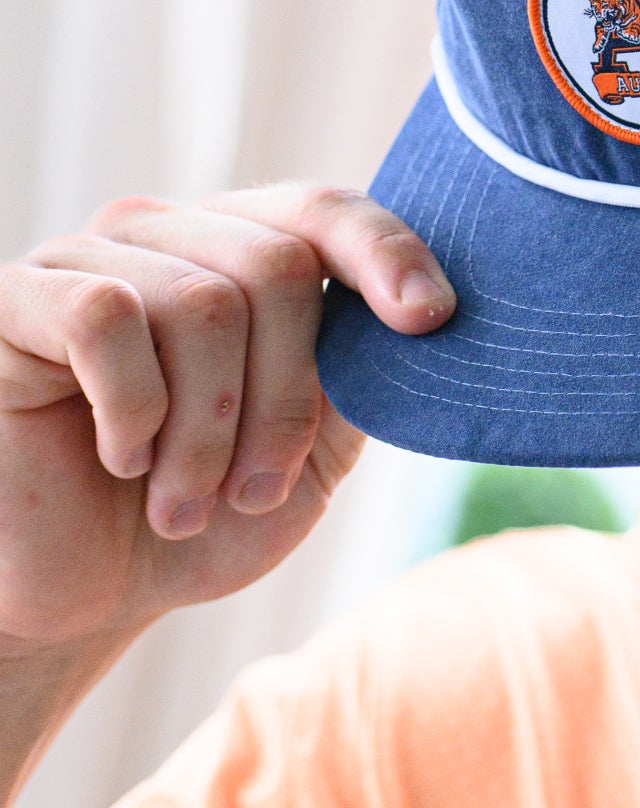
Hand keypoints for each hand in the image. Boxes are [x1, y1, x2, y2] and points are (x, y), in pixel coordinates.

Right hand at [0, 186, 452, 653]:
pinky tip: (120, 457)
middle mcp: (169, 235)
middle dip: (283, 400)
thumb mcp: (310, 454)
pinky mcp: (17, 297)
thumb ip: (361, 377)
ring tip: (182, 500)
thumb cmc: (200, 518)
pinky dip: (131, 408)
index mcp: (243, 255)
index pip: (325, 210)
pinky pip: (104, 317)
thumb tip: (424, 314)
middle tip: (250, 492)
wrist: (84, 597)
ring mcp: (88, 256)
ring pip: (200, 302)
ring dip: (207, 431)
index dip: (387, 252)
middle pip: (278, 266)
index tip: (431, 319)